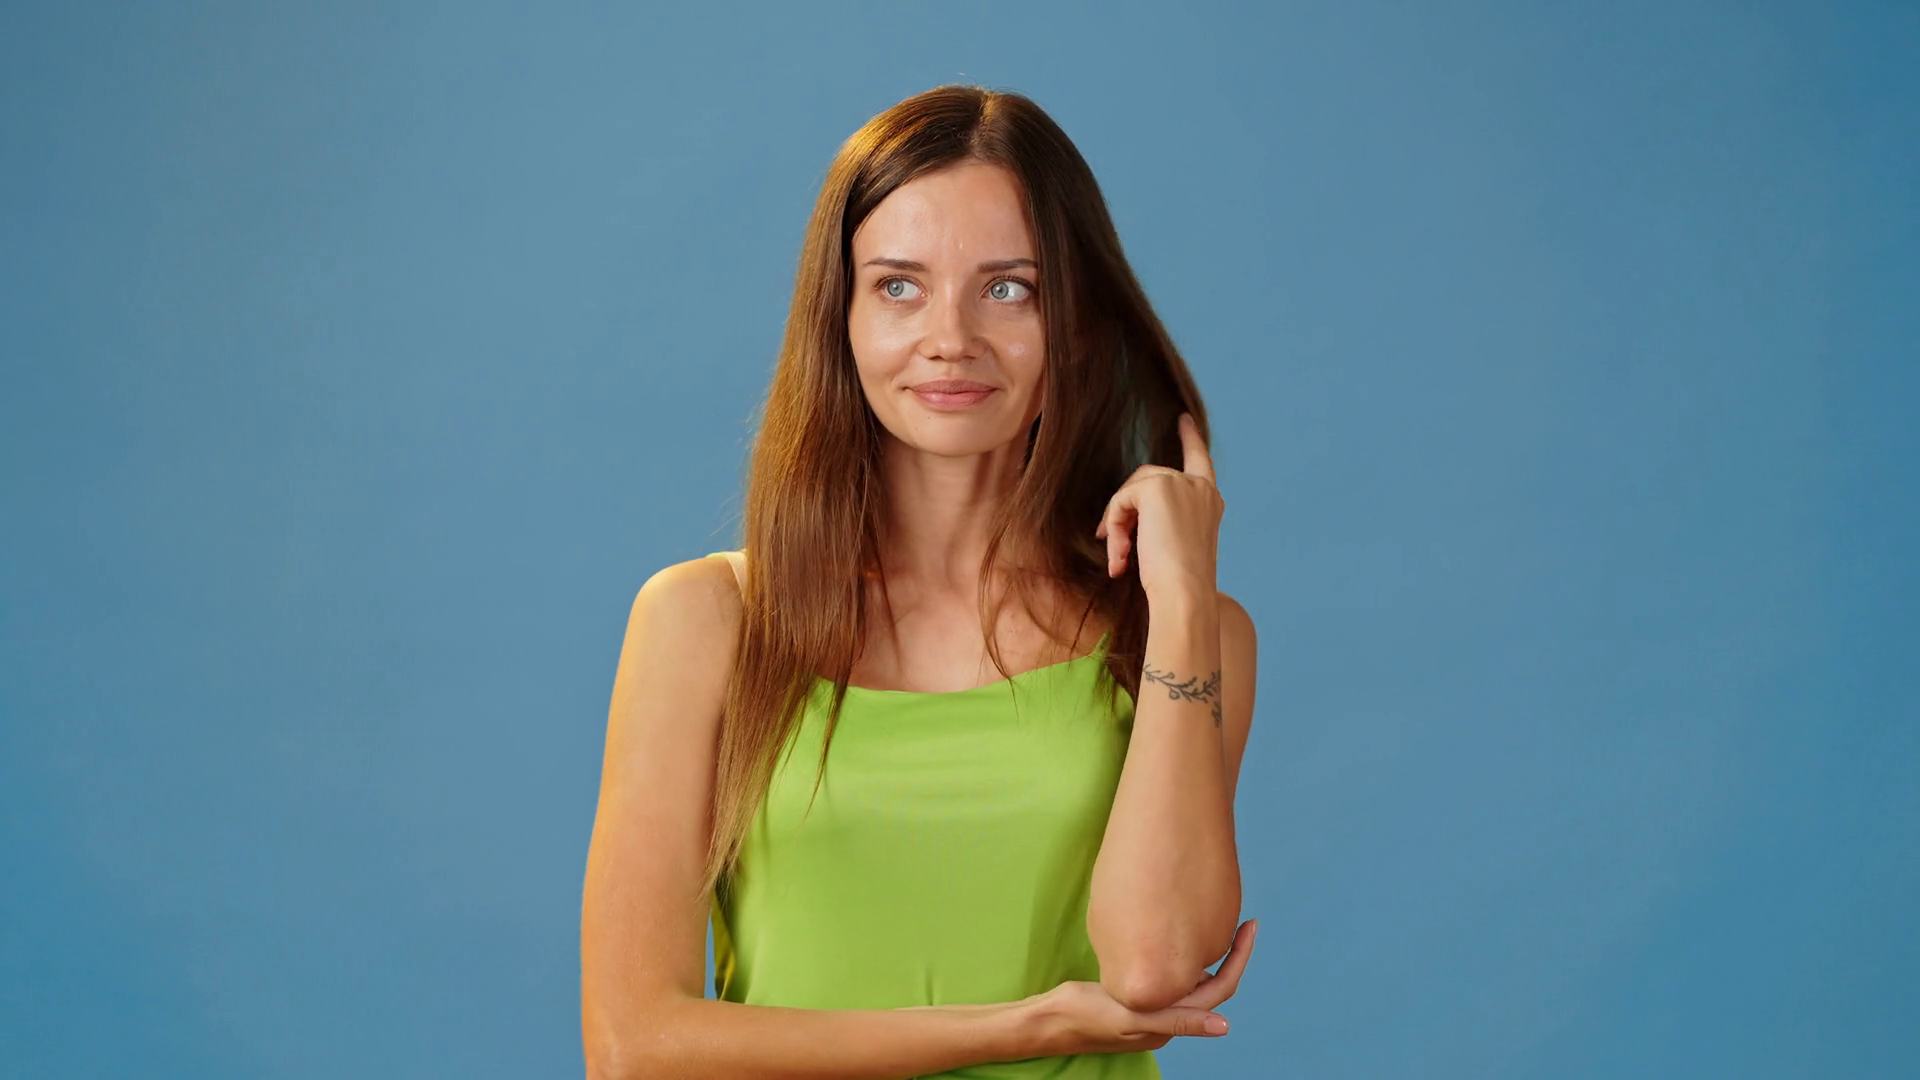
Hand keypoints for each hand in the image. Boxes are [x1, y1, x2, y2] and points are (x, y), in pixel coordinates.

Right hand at [1020, 918, 1258, 1056]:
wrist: (1049, 1019)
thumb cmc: (1085, 1015)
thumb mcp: (1130, 1017)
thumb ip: (1175, 1021)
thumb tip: (1225, 1026)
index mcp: (1170, 1025)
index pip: (1218, 991)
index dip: (1237, 960)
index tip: (1249, 928)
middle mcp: (1167, 1016)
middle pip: (1212, 985)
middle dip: (1230, 955)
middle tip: (1242, 922)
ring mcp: (1153, 1006)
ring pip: (1192, 979)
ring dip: (1209, 955)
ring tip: (1218, 923)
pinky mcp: (1138, 995)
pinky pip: (1171, 975)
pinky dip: (1183, 956)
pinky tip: (1178, 936)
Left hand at [1094, 413, 1222, 602]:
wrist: (1184, 594)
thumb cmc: (1178, 584)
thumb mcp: (1174, 545)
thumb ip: (1161, 519)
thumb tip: (1124, 512)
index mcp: (1210, 501)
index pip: (1200, 461)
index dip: (1190, 439)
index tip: (1182, 420)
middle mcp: (1200, 487)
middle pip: (1147, 478)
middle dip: (1125, 510)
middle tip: (1114, 547)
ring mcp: (1181, 484)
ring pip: (1131, 491)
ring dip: (1118, 524)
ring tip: (1120, 560)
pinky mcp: (1158, 488)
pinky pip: (1121, 500)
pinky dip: (1114, 527)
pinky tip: (1120, 556)